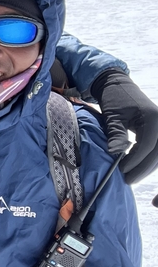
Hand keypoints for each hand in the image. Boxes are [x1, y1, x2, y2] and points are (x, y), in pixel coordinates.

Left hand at [92, 69, 157, 183]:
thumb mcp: (113, 116)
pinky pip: (156, 149)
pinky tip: (137, 168)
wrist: (117, 86)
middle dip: (143, 168)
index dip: (136, 160)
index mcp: (153, 118)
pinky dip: (149, 160)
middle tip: (128, 179)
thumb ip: (116, 134)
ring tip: (131, 176)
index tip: (122, 170)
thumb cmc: (114, 99)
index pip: (148, 145)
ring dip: (147, 167)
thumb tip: (115, 152)